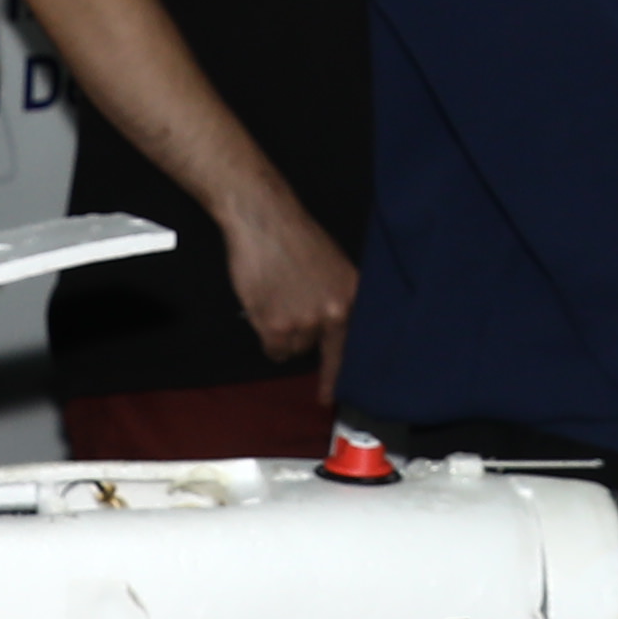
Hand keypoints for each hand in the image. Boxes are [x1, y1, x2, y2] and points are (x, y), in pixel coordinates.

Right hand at [222, 193, 357, 366]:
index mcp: (352, 298)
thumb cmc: (296, 238)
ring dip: (282, 333)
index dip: (340, 375)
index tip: (331, 397)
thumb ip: (336, 301)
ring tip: (276, 299)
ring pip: (292, 350)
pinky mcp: (276, 327)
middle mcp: (334, 315)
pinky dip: (266, 336)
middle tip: (289, 306)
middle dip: (302, 333)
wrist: (265, 221)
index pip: (352, 348)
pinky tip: (265, 308)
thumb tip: (333, 332)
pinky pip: (274, 350)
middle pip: (315, 348)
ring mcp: (305, 324)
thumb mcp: (334, 268)